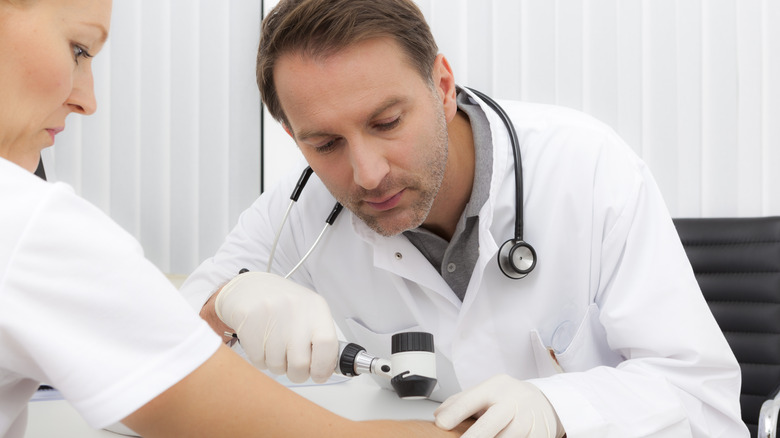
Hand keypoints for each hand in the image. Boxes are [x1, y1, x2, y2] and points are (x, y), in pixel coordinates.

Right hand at [214, 271, 337, 383]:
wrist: (248, 287)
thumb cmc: (282, 304)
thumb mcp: (308, 313)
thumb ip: (320, 339)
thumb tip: (327, 369)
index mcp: (316, 307)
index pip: (327, 344)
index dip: (324, 367)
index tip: (319, 375)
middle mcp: (295, 309)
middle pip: (300, 363)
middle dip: (298, 373)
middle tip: (294, 367)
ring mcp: (271, 314)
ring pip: (277, 365)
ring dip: (278, 365)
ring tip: (275, 348)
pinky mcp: (249, 321)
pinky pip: (258, 360)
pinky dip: (261, 360)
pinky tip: (262, 343)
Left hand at [434, 374, 563, 437]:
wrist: (546, 402)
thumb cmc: (509, 398)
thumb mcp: (486, 391)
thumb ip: (461, 401)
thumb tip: (439, 415)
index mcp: (496, 388)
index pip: (471, 399)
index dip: (454, 413)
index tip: (441, 424)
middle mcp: (512, 402)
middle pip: (489, 425)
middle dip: (473, 437)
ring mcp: (527, 421)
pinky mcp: (539, 435)